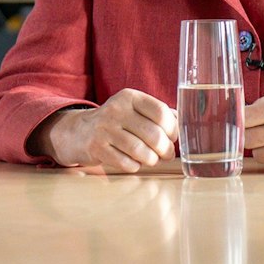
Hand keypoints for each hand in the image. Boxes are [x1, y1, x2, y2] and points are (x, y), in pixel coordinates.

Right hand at [37, 89, 177, 173]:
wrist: (79, 132)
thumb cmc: (117, 122)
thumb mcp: (134, 110)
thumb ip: (159, 114)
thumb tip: (184, 124)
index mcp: (129, 97)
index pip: (161, 112)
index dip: (172, 129)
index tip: (172, 137)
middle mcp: (115, 110)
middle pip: (154, 135)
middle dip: (165, 149)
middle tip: (166, 154)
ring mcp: (104, 129)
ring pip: (141, 151)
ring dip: (151, 160)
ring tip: (151, 159)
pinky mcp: (96, 148)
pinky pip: (127, 163)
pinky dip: (135, 166)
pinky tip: (133, 161)